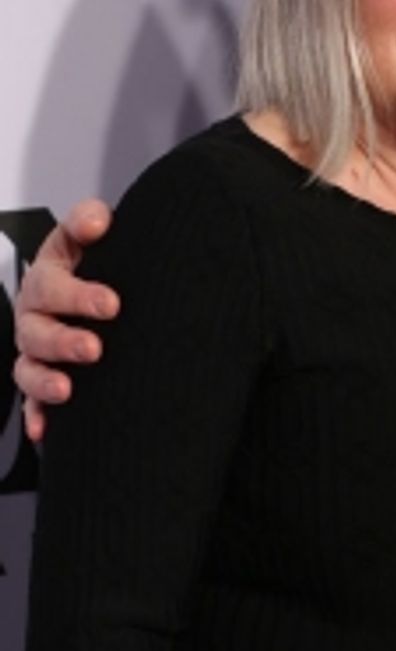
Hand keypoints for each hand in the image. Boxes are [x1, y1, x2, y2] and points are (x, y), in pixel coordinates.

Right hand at [13, 200, 116, 440]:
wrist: (94, 295)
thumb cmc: (90, 265)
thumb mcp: (85, 236)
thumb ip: (88, 223)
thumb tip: (97, 220)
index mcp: (46, 279)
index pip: (52, 283)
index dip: (78, 294)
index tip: (111, 304)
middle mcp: (35, 315)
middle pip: (38, 330)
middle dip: (64, 341)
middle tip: (94, 348)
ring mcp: (34, 349)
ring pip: (28, 368)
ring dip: (45, 381)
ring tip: (67, 389)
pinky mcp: (41, 379)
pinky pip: (31, 402)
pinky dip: (36, 415)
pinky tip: (44, 430)